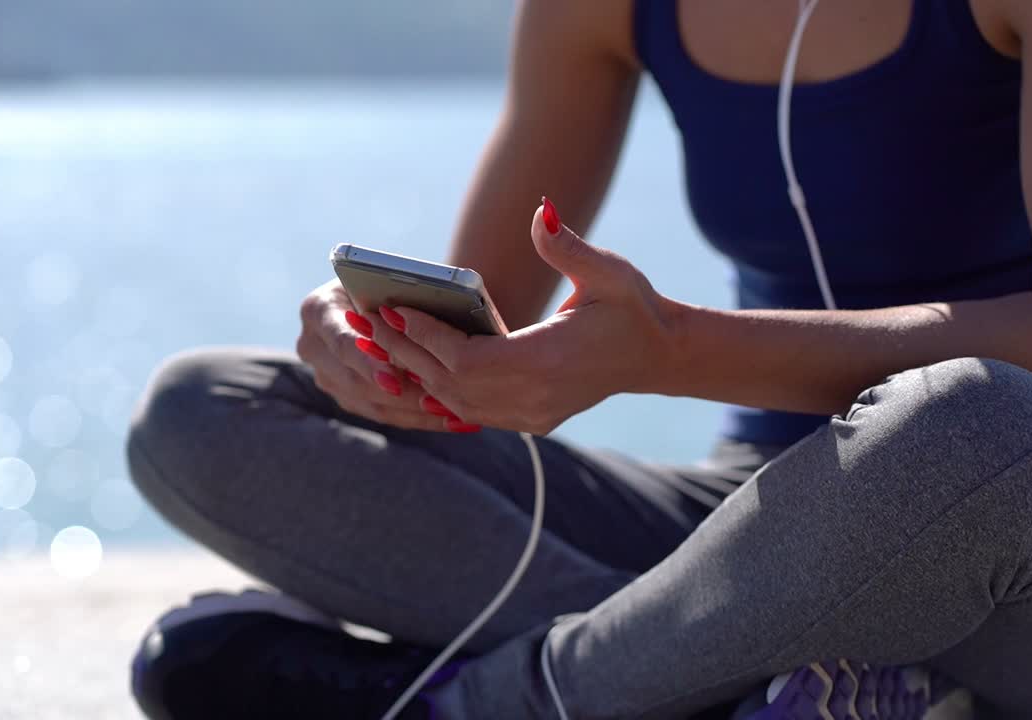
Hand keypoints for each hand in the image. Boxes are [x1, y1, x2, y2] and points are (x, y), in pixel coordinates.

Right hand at [295, 279, 450, 430]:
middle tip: (435, 401)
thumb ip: (393, 303)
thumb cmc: (386, 281)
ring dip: (411, 409)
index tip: (395, 379)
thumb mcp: (383, 283)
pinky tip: (444, 416)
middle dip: (397, 393)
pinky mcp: (344, 394)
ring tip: (447, 411)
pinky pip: (379, 412)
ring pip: (368, 402)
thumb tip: (416, 325)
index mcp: (317, 310)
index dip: (368, 362)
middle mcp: (312, 345)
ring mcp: (325, 374)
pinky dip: (413, 415)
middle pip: (354, 380)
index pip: (342, 342)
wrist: (372, 294)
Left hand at [371, 199, 678, 434]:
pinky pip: (471, 411)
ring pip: (456, 402)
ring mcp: (532, 415)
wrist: (660, 357)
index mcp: (550, 361)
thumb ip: (569, 247)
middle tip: (371, 321)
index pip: (469, 359)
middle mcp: (536, 396)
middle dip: (408, 353)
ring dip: (418, 372)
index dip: (427, 337)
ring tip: (384, 339)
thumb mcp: (610, 272)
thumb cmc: (633, 308)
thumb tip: (541, 211)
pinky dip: (440, 389)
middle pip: (452, 383)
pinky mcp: (530, 420)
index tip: (394, 311)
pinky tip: (414, 362)